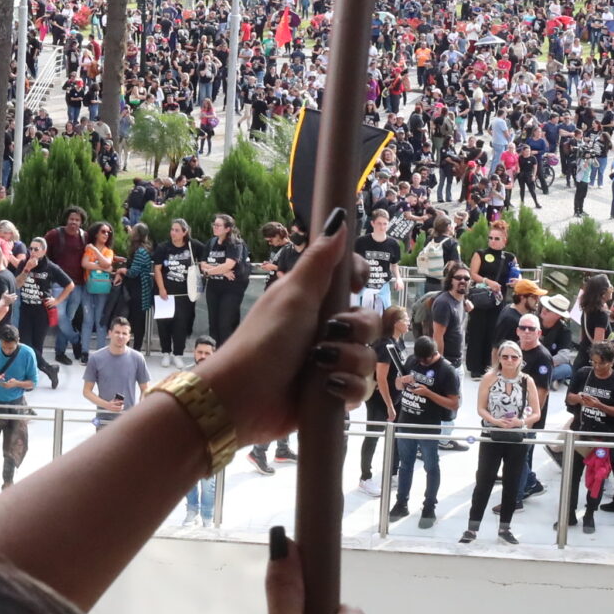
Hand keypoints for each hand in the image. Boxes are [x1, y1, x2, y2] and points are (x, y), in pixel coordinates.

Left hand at [196, 215, 371, 444]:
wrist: (244, 397)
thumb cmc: (265, 339)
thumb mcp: (295, 294)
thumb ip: (320, 259)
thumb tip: (338, 217)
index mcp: (313, 299)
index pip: (351, 280)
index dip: (359, 279)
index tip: (355, 283)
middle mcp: (323, 328)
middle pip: (369, 321)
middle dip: (357, 329)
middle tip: (330, 332)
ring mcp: (328, 362)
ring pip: (367, 357)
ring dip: (350, 361)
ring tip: (321, 366)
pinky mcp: (330, 393)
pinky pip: (360, 388)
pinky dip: (348, 388)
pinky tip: (328, 388)